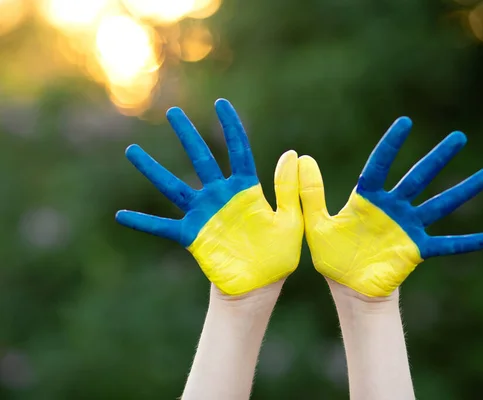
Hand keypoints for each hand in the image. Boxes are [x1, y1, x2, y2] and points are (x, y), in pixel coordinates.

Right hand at [116, 99, 302, 295]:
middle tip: (172, 112)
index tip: (221, 104)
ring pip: (174, 187)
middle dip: (187, 135)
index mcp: (246, 189)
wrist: (260, 285)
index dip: (231, 127)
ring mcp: (203, 214)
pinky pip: (163, 226)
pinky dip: (143, 222)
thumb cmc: (278, 255)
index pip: (238, 151)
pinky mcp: (192, 235)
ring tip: (132, 151)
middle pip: (201, 159)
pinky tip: (121, 215)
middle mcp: (221, 196)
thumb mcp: (290, 220)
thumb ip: (288, 189)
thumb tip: (292, 153)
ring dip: (153, 169)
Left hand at [299, 117, 482, 297]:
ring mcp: (408, 227)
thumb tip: (301, 157)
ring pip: (439, 204)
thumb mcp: (316, 224)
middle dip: (439, 157)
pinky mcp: (417, 249)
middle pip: (418, 177)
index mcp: (368, 199)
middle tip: (459, 137)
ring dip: (462, 191)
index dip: (392, 145)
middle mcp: (392, 208)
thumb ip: (310, 194)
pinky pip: (445, 244)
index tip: (406, 122)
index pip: (381, 165)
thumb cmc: (332, 257)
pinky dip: (465, 243)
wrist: (348, 287)